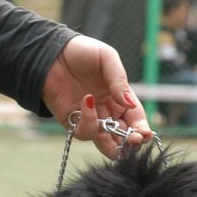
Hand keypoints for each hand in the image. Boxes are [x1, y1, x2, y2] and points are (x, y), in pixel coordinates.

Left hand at [43, 35, 151, 157]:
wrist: (51, 52)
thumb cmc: (82, 52)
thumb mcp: (107, 59)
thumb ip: (120, 81)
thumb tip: (131, 104)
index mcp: (119, 98)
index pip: (135, 119)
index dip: (141, 129)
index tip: (145, 134)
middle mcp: (107, 112)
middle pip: (123, 135)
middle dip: (130, 142)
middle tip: (134, 140)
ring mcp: (90, 119)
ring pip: (106, 142)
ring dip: (114, 144)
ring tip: (119, 140)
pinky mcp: (73, 123)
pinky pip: (86, 132)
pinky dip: (89, 121)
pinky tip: (88, 101)